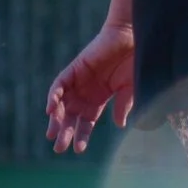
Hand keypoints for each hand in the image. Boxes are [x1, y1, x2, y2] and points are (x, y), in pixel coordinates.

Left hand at [45, 23, 135, 154]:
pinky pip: (59, 86)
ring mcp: (78, 81)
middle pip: (71, 116)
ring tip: (52, 134)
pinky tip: (51, 110)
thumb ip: (124, 105)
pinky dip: (53, 97)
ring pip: (62, 104)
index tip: (78, 149)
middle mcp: (86, 92)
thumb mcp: (131, 88)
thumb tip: (120, 125)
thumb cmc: (136, 61)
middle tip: (59, 148)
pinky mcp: (74, 69)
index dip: (82, 135)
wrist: (132, 37)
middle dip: (65, 132)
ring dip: (56, 119)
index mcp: (100, 99)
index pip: (86, 121)